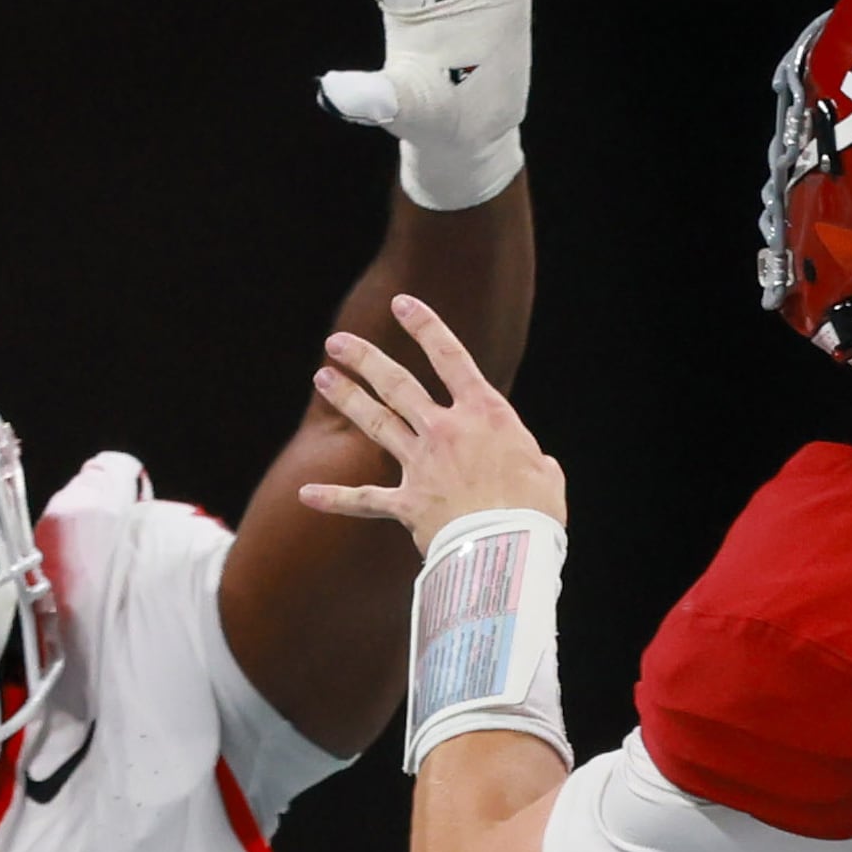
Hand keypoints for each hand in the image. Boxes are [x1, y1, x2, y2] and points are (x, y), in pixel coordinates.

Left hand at [297, 295, 562, 554]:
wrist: (509, 548)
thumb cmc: (536, 511)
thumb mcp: (546, 474)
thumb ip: (534, 462)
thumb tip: (537, 467)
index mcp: (485, 414)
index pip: (451, 357)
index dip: (425, 326)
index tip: (402, 304)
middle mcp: (446, 430)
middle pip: (397, 384)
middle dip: (365, 359)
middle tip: (337, 341)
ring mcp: (422, 465)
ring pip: (376, 423)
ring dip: (347, 398)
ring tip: (322, 377)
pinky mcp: (407, 504)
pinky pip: (364, 500)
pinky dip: (334, 498)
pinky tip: (306, 493)